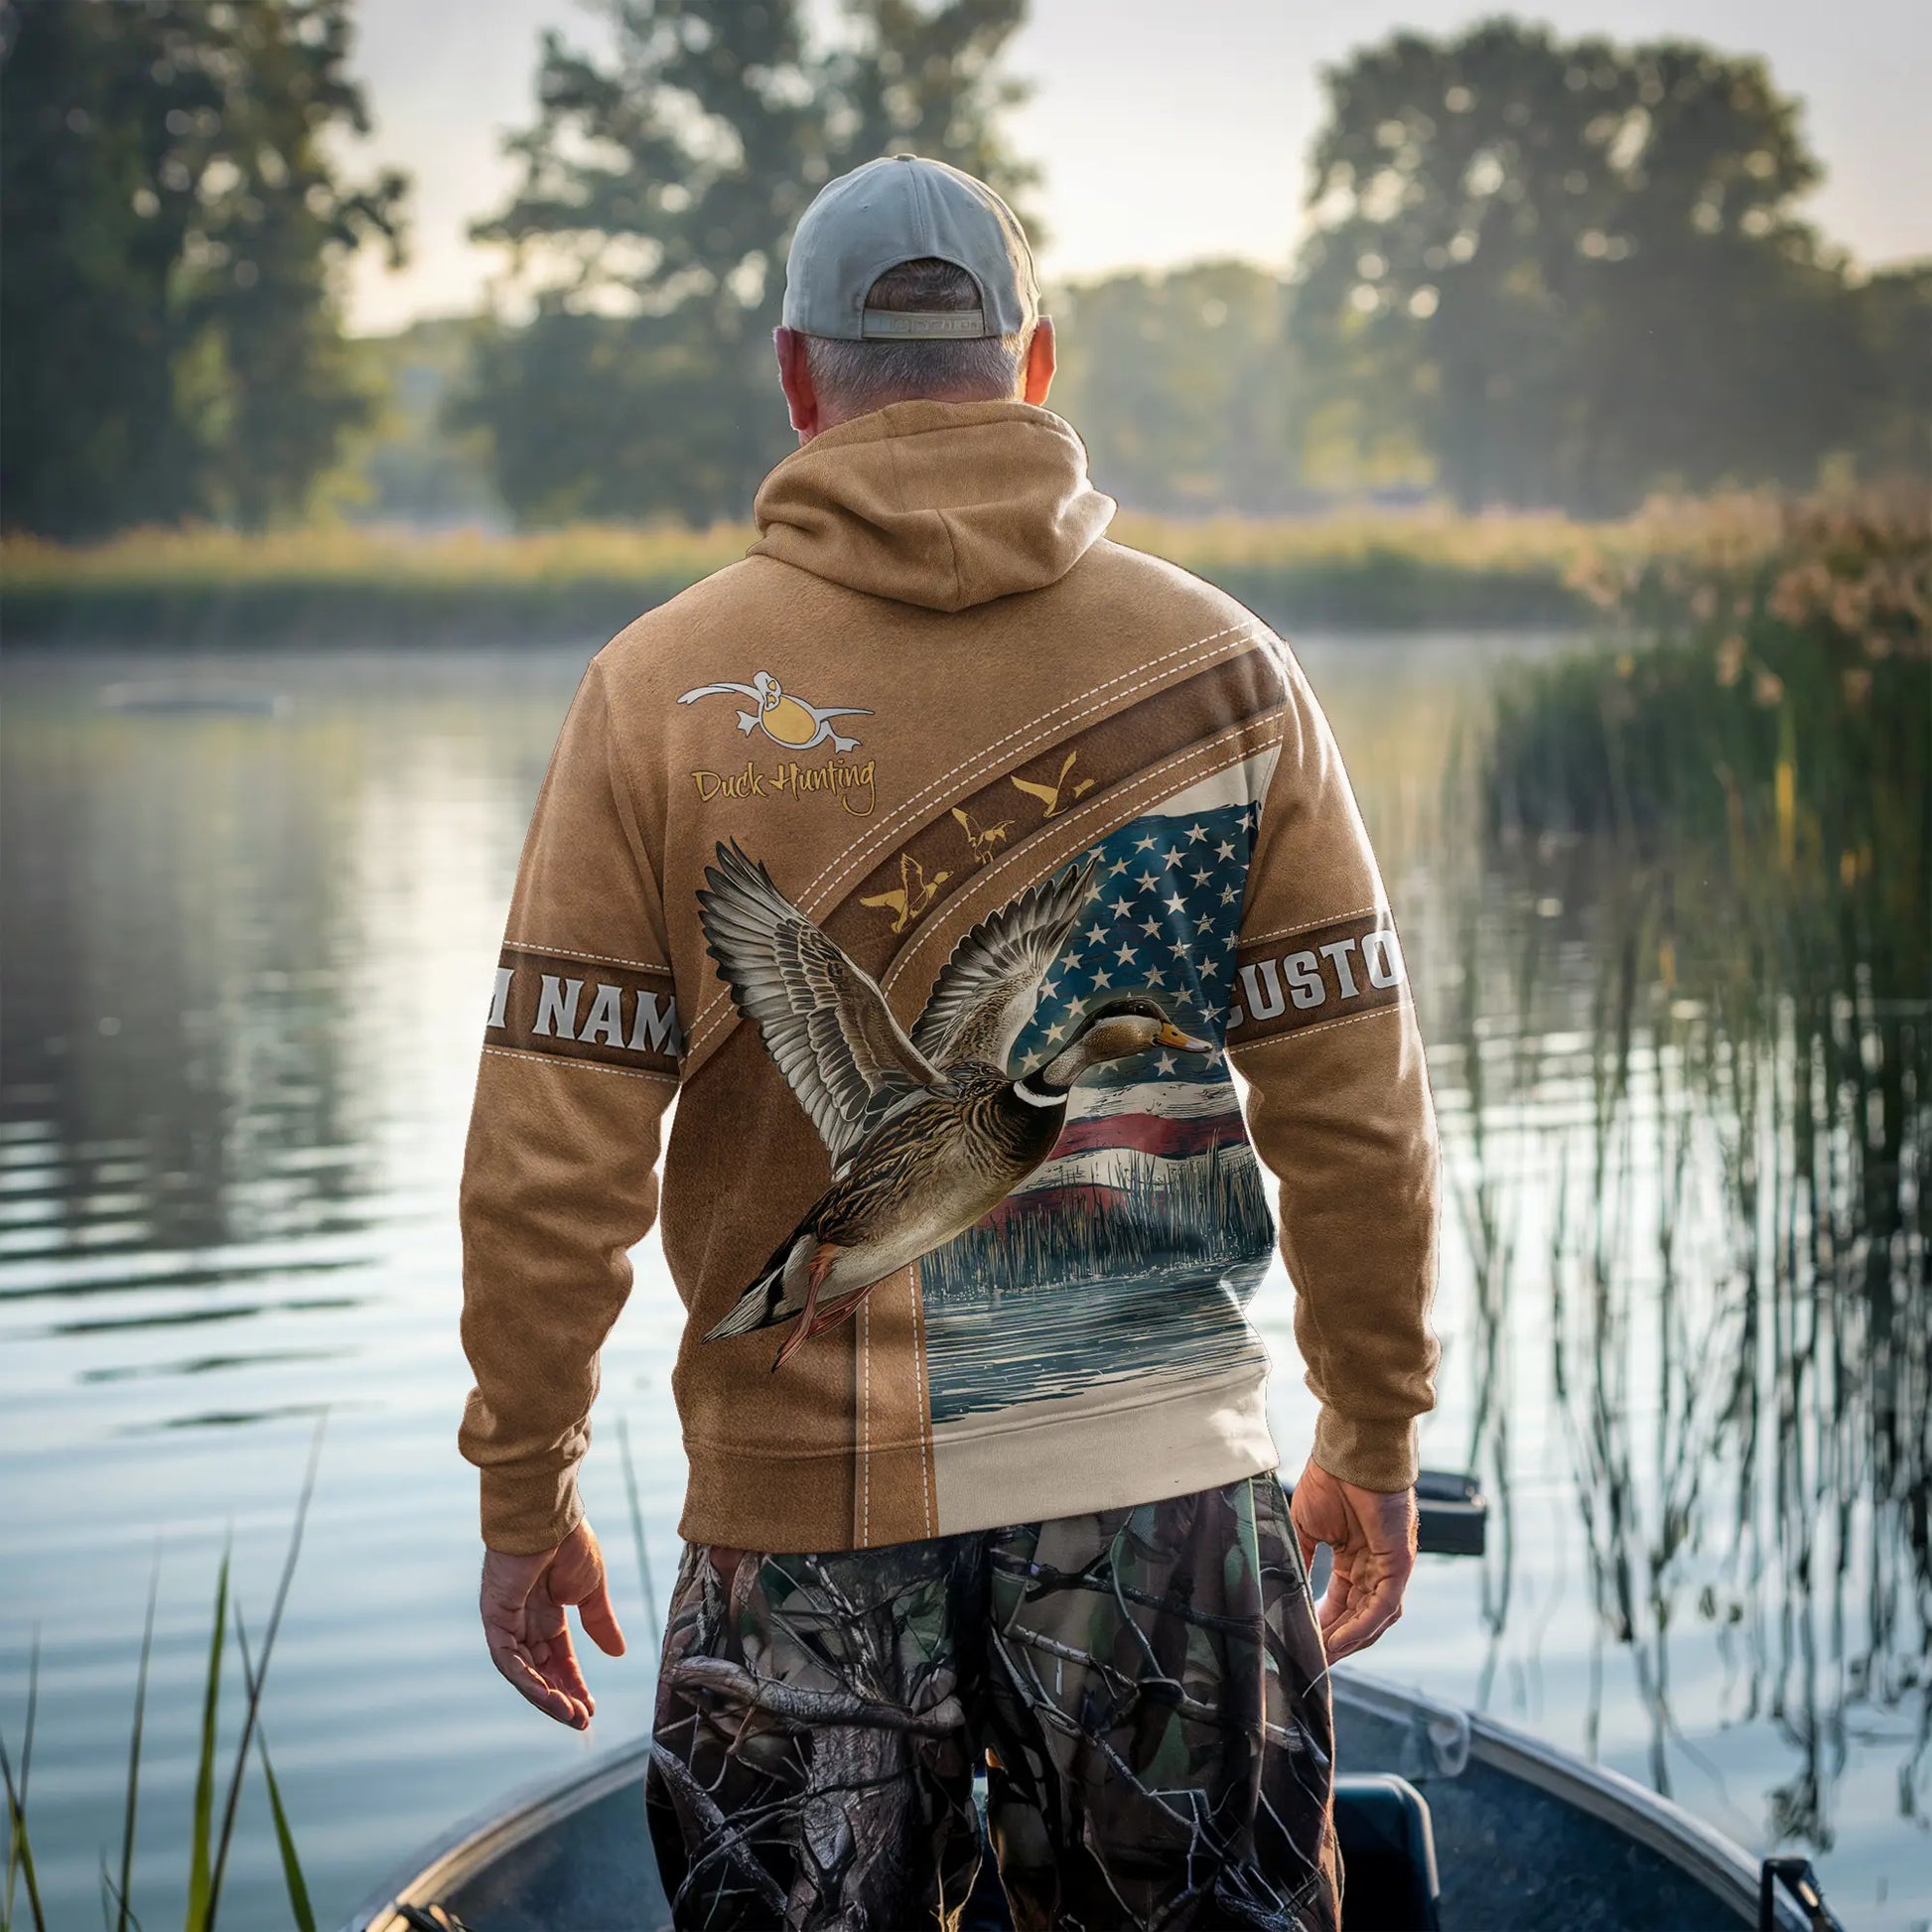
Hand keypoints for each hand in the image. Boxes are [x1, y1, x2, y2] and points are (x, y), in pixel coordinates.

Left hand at [479, 1520, 626, 1728]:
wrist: (549, 1514)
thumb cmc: (570, 1542)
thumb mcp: (591, 1590)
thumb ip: (600, 1622)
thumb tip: (618, 1653)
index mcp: (547, 1612)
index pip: (559, 1658)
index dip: (574, 1683)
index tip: (591, 1708)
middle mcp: (525, 1621)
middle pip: (541, 1671)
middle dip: (561, 1697)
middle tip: (581, 1720)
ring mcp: (507, 1621)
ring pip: (524, 1672)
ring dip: (546, 1696)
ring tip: (570, 1716)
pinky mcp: (495, 1618)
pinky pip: (508, 1659)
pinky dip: (527, 1681)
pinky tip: (548, 1697)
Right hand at [1289, 1458, 1417, 1661]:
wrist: (1348, 1452)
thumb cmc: (1329, 1479)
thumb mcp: (1306, 1526)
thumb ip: (1302, 1556)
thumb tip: (1286, 1586)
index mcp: (1355, 1557)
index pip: (1341, 1602)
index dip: (1324, 1625)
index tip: (1304, 1645)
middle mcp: (1375, 1565)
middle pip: (1358, 1616)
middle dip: (1337, 1641)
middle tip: (1313, 1662)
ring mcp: (1390, 1565)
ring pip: (1373, 1617)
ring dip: (1350, 1640)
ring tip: (1324, 1657)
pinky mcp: (1400, 1562)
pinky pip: (1383, 1605)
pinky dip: (1362, 1626)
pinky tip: (1338, 1640)